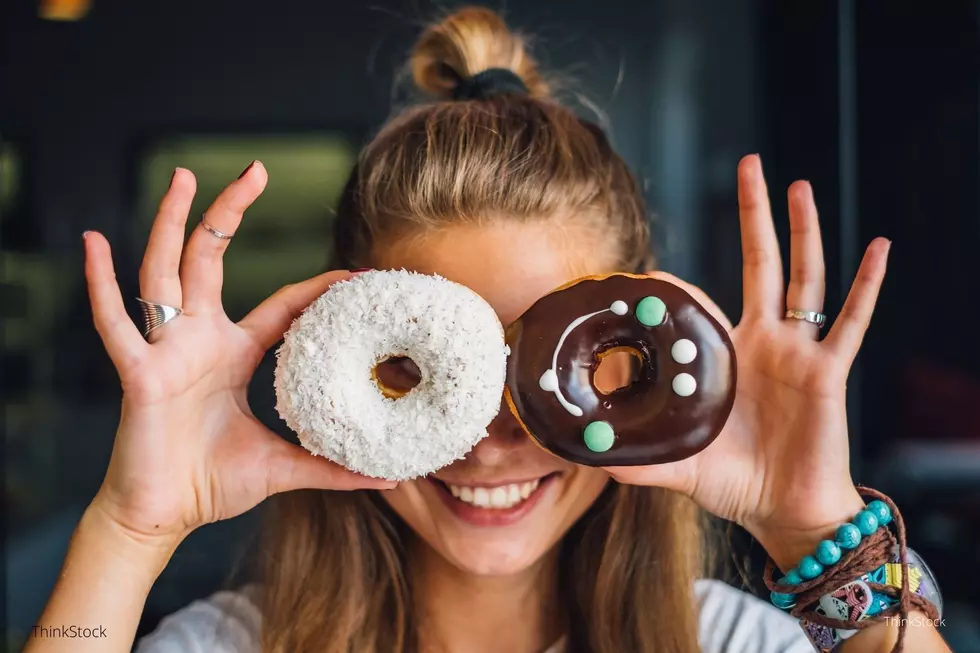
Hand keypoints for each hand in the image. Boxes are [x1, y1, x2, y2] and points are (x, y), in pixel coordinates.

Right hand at [85, 163, 393, 545]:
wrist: (161, 516)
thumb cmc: (210, 484)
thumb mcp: (283, 467)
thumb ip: (330, 467)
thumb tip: (384, 477)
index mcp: (231, 353)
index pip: (281, 305)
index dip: (317, 288)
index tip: (356, 273)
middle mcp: (198, 340)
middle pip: (212, 259)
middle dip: (230, 212)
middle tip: (255, 169)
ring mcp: (165, 351)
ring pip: (166, 272)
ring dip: (171, 223)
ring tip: (184, 176)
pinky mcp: (138, 373)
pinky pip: (114, 324)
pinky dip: (100, 285)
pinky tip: (93, 242)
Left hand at [607, 155, 889, 568]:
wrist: (784, 510)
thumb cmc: (735, 483)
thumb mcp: (678, 465)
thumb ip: (637, 458)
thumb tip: (586, 457)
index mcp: (727, 357)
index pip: (704, 304)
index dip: (682, 287)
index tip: (652, 270)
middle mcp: (764, 343)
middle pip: (762, 264)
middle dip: (755, 216)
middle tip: (749, 165)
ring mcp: (798, 352)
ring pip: (804, 278)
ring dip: (803, 231)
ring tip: (798, 185)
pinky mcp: (828, 371)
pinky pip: (852, 322)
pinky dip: (866, 285)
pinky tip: (877, 248)